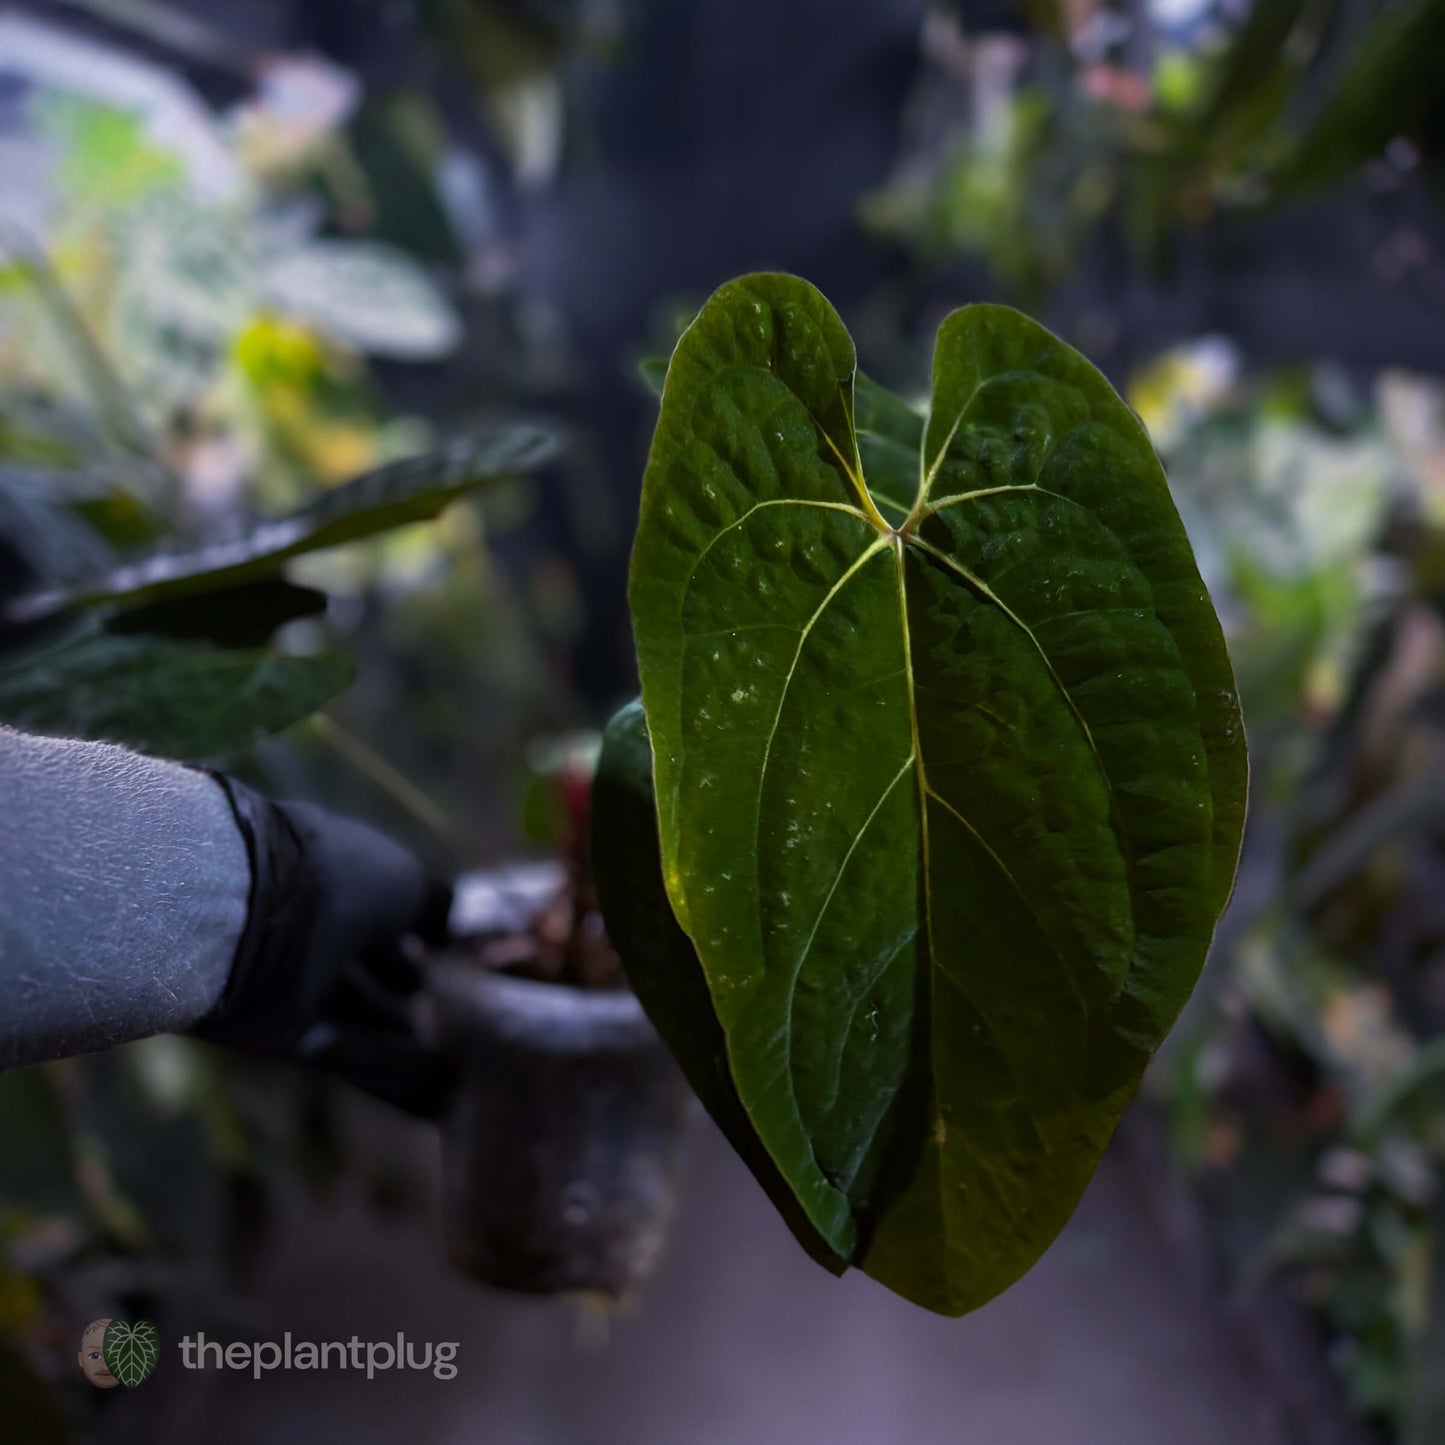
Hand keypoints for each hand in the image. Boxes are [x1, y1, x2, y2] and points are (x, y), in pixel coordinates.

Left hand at [192, 776, 454, 1117]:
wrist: (240, 911)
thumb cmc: (330, 877)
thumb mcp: (406, 881)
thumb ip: (440, 908)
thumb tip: (469, 934)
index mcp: (339, 876)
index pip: (397, 919)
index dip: (440, 946)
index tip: (481, 974)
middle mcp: (315, 929)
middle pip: (381, 974)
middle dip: (428, 1000)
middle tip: (478, 1031)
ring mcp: (293, 982)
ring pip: (367, 1019)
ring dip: (415, 1044)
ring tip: (468, 1072)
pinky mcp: (277, 1034)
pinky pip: (343, 1053)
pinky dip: (388, 1069)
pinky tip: (438, 1091)